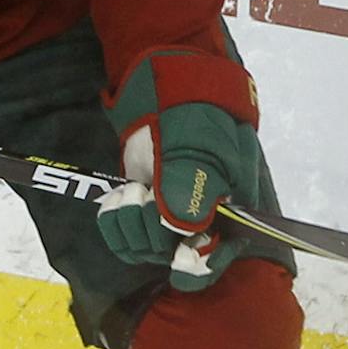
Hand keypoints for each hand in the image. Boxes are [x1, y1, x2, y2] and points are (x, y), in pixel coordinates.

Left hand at [97, 48, 262, 290]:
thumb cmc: (194, 110)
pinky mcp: (143, 209)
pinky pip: (124, 238)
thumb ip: (193, 184)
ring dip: (129, 226)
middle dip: (152, 231)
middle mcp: (203, 221)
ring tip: (131, 191)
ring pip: (144, 250)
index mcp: (233, 211)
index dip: (194, 262)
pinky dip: (114, 224)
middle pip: (172, 257)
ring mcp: (170, 216)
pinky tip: (116, 200)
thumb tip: (185, 229)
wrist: (166, 86)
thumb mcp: (198, 142)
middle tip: (144, 193)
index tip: (175, 248)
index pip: (215, 259)